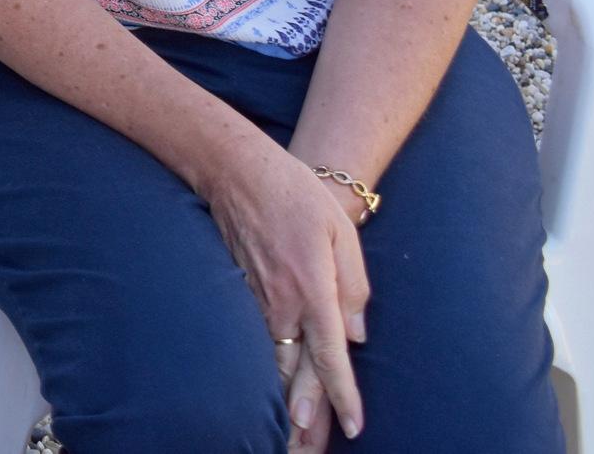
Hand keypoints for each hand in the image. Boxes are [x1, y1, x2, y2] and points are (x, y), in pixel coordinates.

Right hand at [202, 138, 369, 440]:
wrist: (235, 168)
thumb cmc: (295, 194)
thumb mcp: (342, 232)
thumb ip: (355, 287)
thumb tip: (358, 336)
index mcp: (313, 288)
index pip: (332, 356)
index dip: (343, 396)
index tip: (354, 425)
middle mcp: (281, 301)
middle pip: (296, 373)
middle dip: (304, 416)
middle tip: (310, 451)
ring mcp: (255, 298)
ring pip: (272, 362)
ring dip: (282, 401)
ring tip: (291, 435)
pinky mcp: (240, 291)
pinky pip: (256, 341)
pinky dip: (264, 371)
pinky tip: (268, 389)